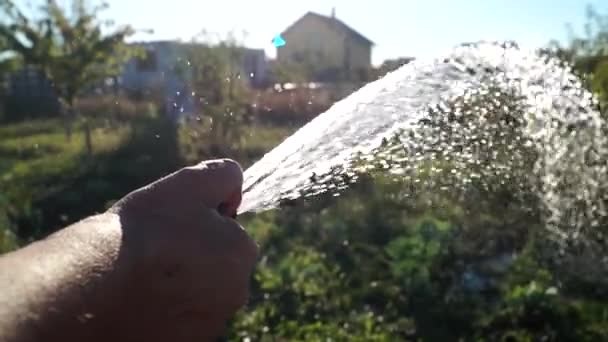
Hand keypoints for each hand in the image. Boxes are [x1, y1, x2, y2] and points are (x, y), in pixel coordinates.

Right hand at [107, 158, 257, 340]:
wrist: (96, 288)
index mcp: (242, 252)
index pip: (227, 229)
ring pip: (197, 290)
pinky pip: (179, 316)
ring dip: (179, 280)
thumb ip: (222, 175)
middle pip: (215, 262)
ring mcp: (211, 320)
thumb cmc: (144, 231)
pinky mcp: (186, 340)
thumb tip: (233, 180)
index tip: (171, 223)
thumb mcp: (188, 184)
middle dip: (194, 252)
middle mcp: (236, 291)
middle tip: (157, 247)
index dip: (198, 220)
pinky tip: (140, 297)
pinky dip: (165, 307)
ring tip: (144, 274)